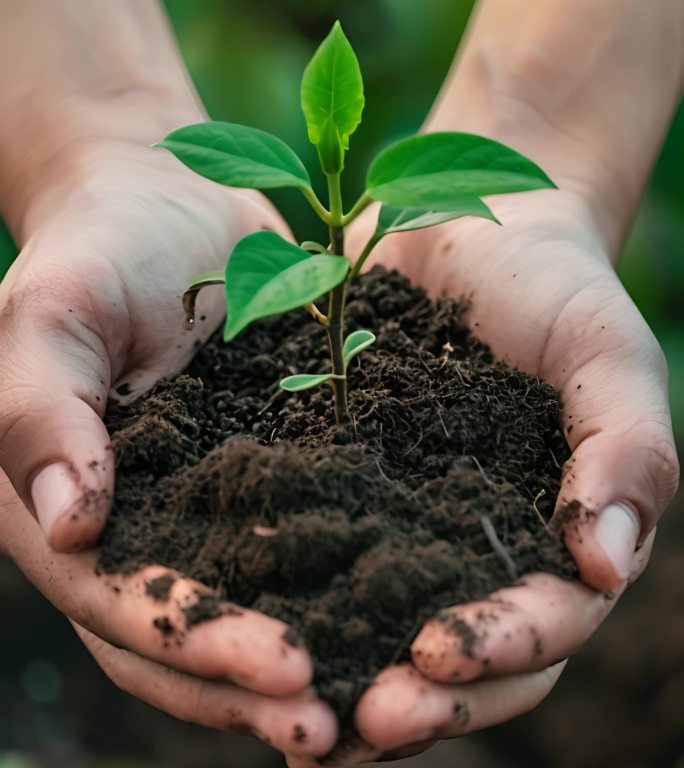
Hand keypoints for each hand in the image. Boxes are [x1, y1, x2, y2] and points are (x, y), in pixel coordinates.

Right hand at [0, 141, 336, 758]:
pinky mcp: (271, 475)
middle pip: (189, 639)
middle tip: (339, 726)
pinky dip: (344, 587)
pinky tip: (403, 613)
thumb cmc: (97, 250)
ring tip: (385, 701)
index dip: (198, 647)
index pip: (127, 606)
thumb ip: (39, 412)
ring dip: (311, 660)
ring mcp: (207, 509)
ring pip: (254, 609)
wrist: (169, 203)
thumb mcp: (51, 313)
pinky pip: (307, 545)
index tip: (285, 671)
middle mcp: (140, 530)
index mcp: (70, 513)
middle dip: (257, 686)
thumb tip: (70, 525)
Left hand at [320, 189, 678, 762]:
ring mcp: (403, 522)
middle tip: (362, 724)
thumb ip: (626, 450)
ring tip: (298, 720)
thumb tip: (608, 565)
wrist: (472, 226)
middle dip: (424, 697)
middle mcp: (474, 548)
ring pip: (383, 627)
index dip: (501, 649)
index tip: (441, 655)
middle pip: (463, 655)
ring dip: (349, 676)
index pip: (544, 622)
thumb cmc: (556, 289)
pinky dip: (290, 603)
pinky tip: (245, 631)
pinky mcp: (340, 484)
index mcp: (551, 533)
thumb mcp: (607, 356)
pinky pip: (315, 554)